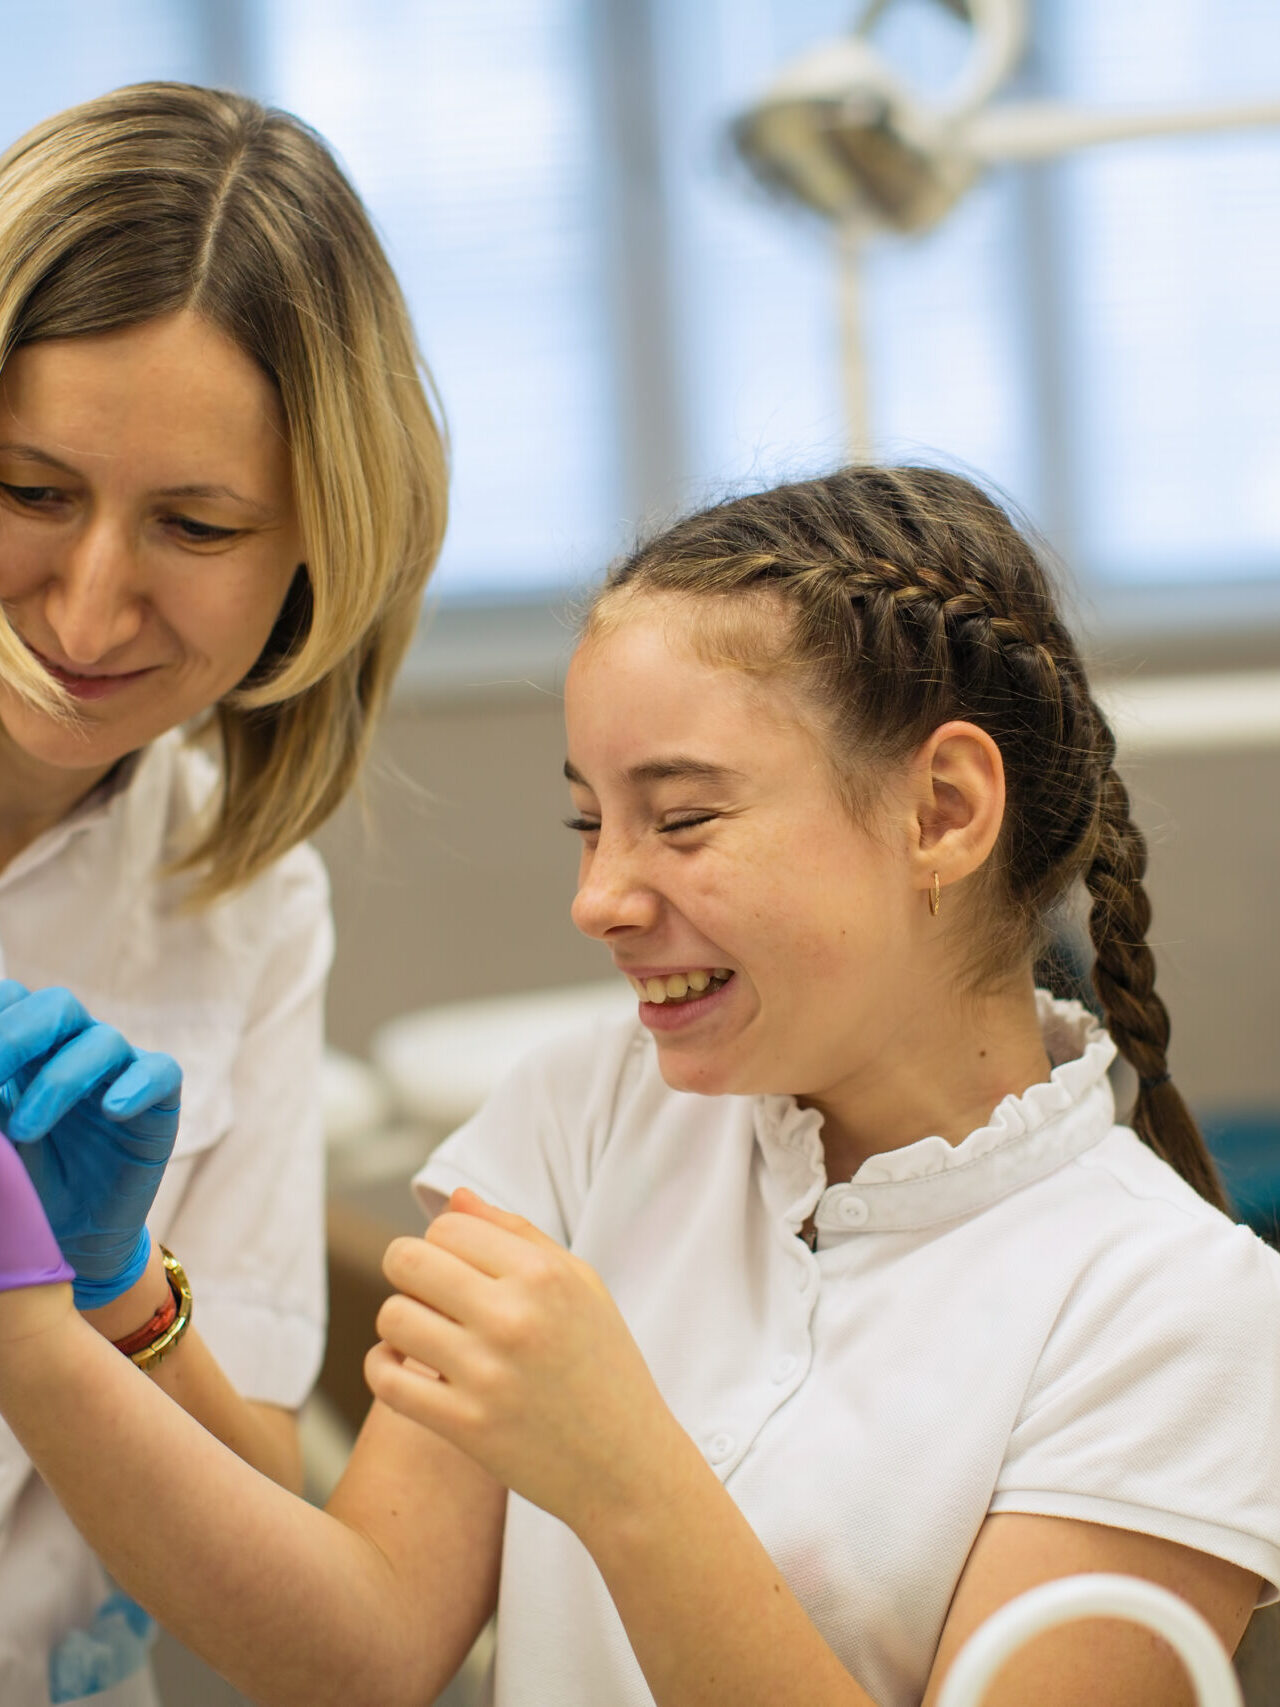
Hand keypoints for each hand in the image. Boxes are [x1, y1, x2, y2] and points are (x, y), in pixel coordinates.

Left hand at [0, 982, 181, 1308]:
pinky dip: (136, 1085)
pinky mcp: (160, 1099)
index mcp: (29, 1047)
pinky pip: (159, 1072)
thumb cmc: (26, 1184)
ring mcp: (120, 1070)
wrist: (72, 1237)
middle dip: (16, 1036)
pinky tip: (113, 1111)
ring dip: (59, 1082)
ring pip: (103, 1041)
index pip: (12, 1000)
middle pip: (57, 1007)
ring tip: (24, 1133)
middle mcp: (73, 1048)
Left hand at [365, 1189, 689, 1534]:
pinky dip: (384, 1366)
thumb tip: (453, 1199)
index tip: (459, 1269)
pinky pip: (384, 1377)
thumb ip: (516, 1233)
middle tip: (432, 1296)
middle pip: (407, 1261)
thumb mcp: (580, 1284)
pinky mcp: (464, 1425)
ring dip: (400, 1322)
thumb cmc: (603, 1365)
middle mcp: (513, 1317)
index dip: (443, 1244)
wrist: (626, 1465)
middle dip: (409, 1272)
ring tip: (426, 1334)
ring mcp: (486, 1374)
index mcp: (543, 1274)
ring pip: (391, 1315)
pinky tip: (409, 1367)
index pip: (446, 1227)